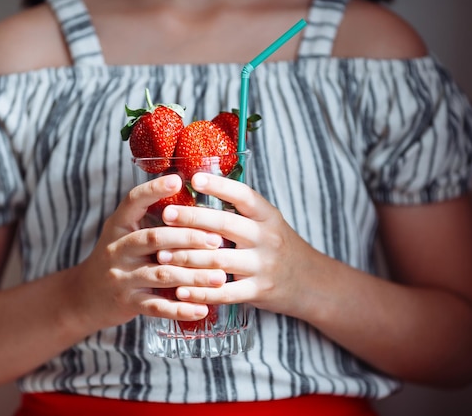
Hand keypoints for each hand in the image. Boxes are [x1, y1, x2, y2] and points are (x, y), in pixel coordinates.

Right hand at [69, 173, 227, 332]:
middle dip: (189, 238)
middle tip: (217, 240)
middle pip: (154, 238)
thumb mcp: (125, 234)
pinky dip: (181, 309)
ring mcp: (121, 277)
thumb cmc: (117, 259)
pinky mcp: (127, 302)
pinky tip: (202, 308)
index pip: (132, 201)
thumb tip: (195, 202)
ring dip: (194, 276)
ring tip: (220, 277)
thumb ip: (150, 220)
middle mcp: (117, 249)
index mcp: (118, 226)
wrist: (85, 297)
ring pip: (162, 274)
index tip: (177, 180)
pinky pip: (157, 306)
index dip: (153, 190)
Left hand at [155, 172, 318, 317]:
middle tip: (166, 215)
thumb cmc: (278, 246)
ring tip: (162, 254)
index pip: (244, 196)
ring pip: (220, 260)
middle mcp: (267, 238)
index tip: (194, 179)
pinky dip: (200, 292)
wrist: (308, 282)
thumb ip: (240, 211)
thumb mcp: (267, 223)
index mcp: (268, 216)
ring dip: (187, 258)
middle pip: (226, 225)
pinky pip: (225, 293)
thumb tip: (199, 187)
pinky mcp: (258, 291)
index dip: (219, 186)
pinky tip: (179, 290)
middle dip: (193, 219)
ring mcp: (263, 266)